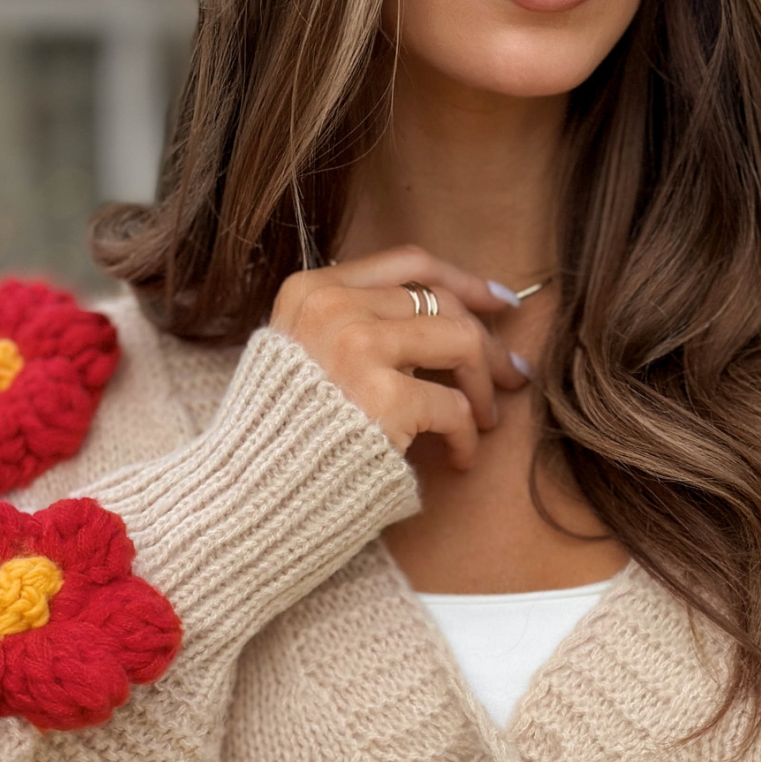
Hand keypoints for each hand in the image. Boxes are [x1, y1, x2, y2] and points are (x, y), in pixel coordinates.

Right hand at [270, 247, 530, 468]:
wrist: (250, 498)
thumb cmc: (284, 440)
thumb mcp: (301, 358)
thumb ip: (351, 325)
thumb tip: (439, 314)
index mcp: (312, 291)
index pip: (409, 264)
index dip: (463, 281)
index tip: (496, 304)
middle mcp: (333, 309)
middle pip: (442, 303)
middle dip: (486, 342)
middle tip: (510, 376)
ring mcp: (357, 349)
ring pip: (460, 341)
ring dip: (483, 386)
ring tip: (485, 420)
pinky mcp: (383, 398)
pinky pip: (454, 405)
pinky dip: (466, 436)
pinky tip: (460, 458)